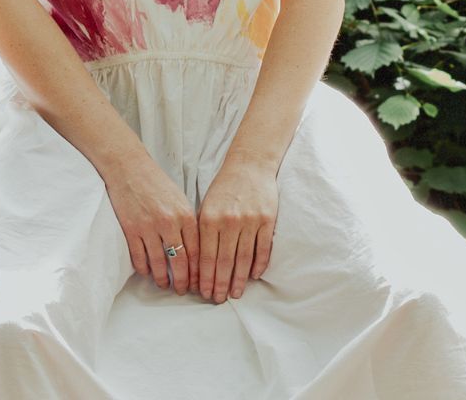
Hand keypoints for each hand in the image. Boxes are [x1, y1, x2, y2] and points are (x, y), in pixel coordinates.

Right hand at [101, 154, 199, 296]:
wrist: (129, 168)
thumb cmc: (157, 184)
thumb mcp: (180, 201)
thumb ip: (188, 224)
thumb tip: (195, 252)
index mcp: (186, 215)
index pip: (197, 252)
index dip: (199, 271)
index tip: (200, 283)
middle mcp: (169, 223)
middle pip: (181, 261)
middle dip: (184, 281)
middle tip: (183, 291)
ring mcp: (149, 227)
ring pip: (160, 263)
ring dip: (163, 278)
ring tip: (165, 285)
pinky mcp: (131, 229)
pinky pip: (139, 257)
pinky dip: (144, 268)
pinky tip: (147, 273)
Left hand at [196, 153, 277, 303]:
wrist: (250, 165)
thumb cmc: (224, 188)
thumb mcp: (206, 206)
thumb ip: (202, 232)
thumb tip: (198, 265)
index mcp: (209, 218)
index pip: (206, 257)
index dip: (205, 278)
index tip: (204, 293)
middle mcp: (229, 221)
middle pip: (224, 261)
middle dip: (220, 284)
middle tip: (218, 299)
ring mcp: (250, 221)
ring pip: (244, 258)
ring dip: (239, 280)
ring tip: (235, 294)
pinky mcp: (267, 219)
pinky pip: (263, 248)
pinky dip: (259, 264)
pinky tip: (254, 276)